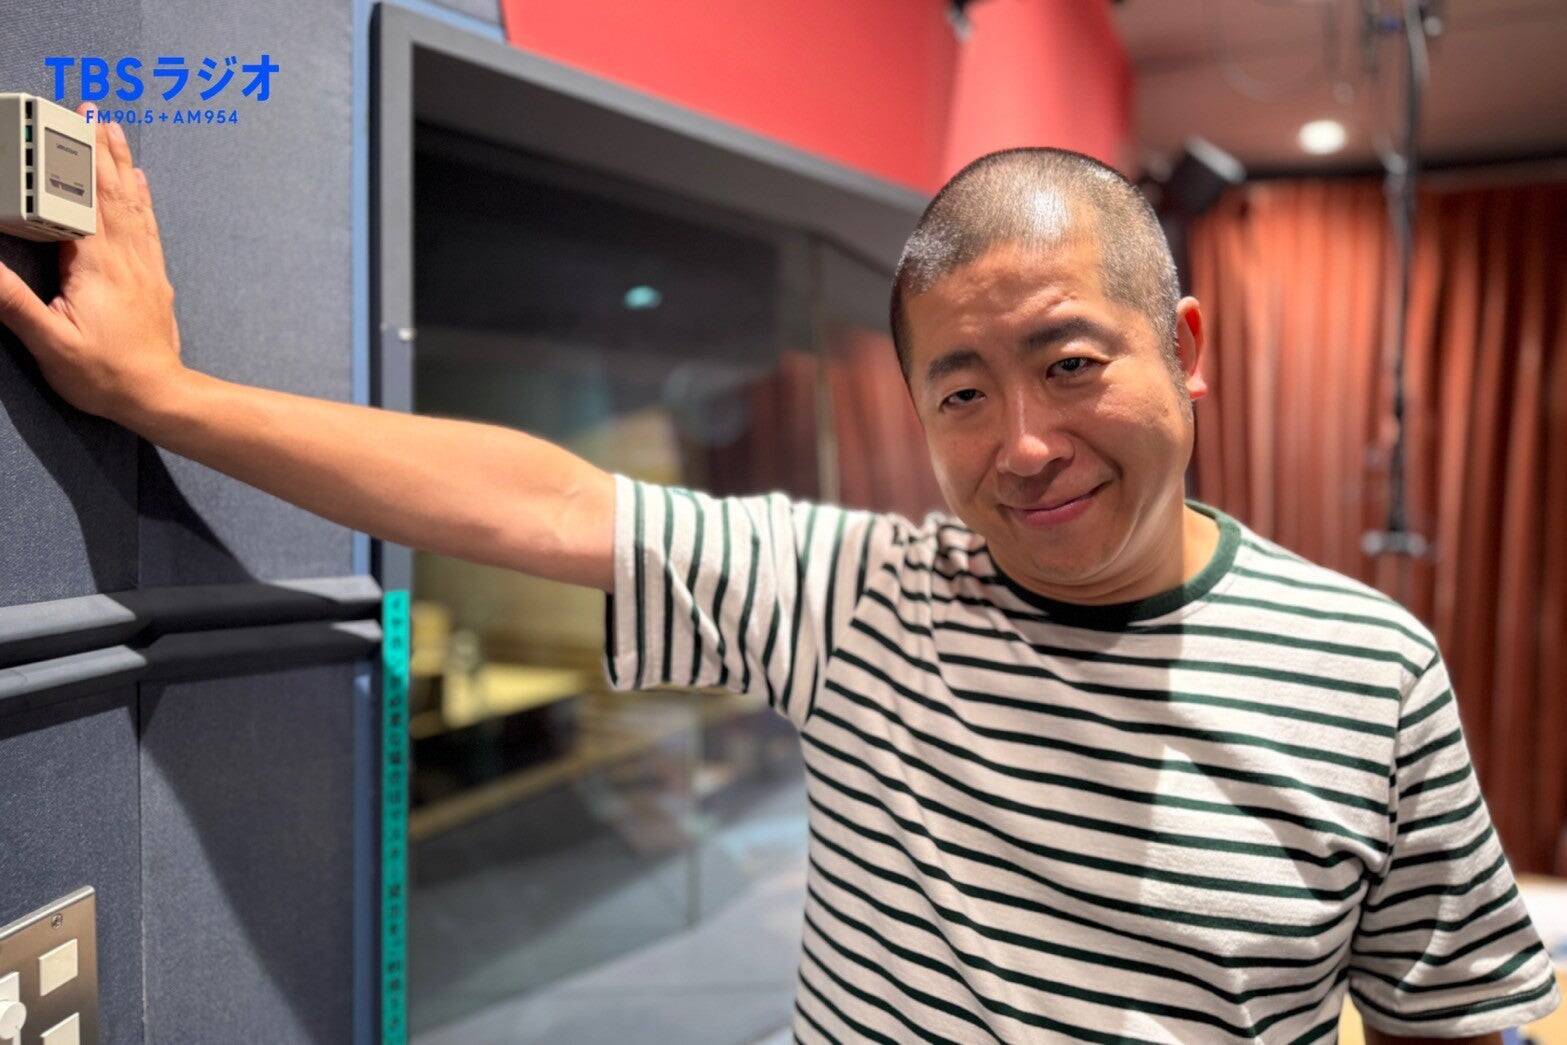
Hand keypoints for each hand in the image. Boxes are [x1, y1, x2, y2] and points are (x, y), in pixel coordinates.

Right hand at [0, 101, 184, 420]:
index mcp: (97, 265)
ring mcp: (144, 266)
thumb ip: (12, 301)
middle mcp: (126, 257)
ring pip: (132, 203)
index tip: (65, 125)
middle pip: (110, 192)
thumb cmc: (106, 375)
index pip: (81, 201)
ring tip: (113, 130)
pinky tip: (140, 182)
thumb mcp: (49, 342)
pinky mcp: (153, 279)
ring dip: (121, 164)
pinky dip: (141, 198)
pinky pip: (147, 226)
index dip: (72, 162)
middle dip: (98, 148)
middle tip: (90, 109)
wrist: (160, 397)